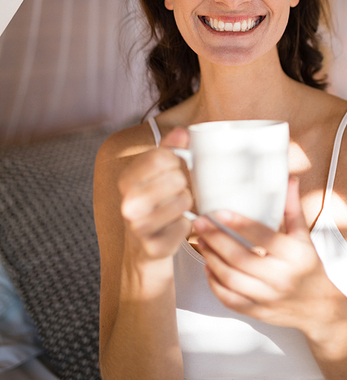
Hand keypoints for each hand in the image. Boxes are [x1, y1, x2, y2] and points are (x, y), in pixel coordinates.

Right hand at [119, 127, 192, 260]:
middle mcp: (128, 203)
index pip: (161, 156)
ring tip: (175, 207)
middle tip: (174, 191)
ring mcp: (139, 228)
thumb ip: (170, 148)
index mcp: (126, 179)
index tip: (173, 167)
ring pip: (183, 202)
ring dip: (185, 203)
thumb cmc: (154, 201)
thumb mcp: (158, 172)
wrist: (143, 244)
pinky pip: (185, 226)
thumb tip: (182, 132)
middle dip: (182, 183)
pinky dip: (185, 225)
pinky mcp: (154, 247)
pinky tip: (174, 226)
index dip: (175, 159)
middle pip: (175, 179)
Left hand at [194, 178, 338, 332]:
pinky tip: (208, 268)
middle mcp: (281, 277)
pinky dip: (215, 284)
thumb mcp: (305, 237)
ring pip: (231, 279)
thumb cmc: (310, 268)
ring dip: (211, 259)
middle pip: (240, 257)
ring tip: (202, 242)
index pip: (263, 236)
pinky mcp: (258, 312)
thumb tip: (289, 180)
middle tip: (200, 223)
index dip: (239, 224)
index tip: (219, 212)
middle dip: (216, 239)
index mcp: (294, 255)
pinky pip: (230, 299)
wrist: (321, 309)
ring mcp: (268, 297)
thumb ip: (293, 209)